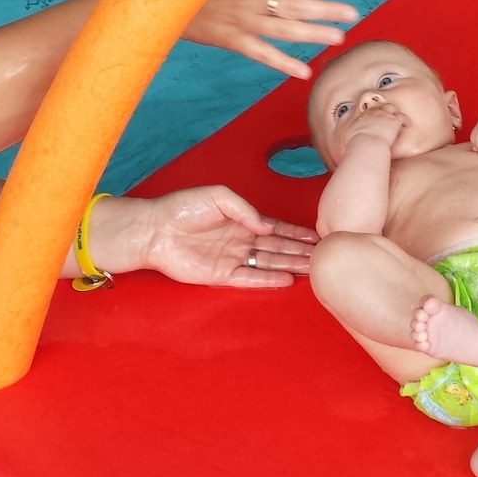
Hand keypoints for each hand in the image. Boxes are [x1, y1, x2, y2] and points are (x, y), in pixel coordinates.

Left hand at [114, 186, 317, 287]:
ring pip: (268, 263)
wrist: (154, 229)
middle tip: (324, 256)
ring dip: (290, 265)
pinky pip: (249, 279)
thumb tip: (267, 227)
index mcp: (241, 220)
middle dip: (300, 251)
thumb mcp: (217, 196)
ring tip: (313, 269)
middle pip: (277, 248)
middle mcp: (240, 240)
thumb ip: (245, 209)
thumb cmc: (181, 207)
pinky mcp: (220, 275)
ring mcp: (232, 258)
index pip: (276, 228)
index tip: (317, 237)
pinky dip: (267, 280)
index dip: (297, 233)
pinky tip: (287, 280)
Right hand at [184, 0, 360, 79]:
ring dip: (313, 34)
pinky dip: (282, 64)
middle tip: (352, 12)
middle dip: (326, 8)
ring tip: (338, 37)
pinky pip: (261, 54)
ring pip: (284, 30)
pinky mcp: (230, 41)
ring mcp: (241, 21)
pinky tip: (303, 72)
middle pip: (296, 4)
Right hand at [346, 102, 407, 147]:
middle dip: (383, 109)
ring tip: (397, 116)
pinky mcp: (394, 121)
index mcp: (362, 117)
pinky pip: (402, 117)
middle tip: (385, 113)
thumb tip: (350, 138)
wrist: (367, 144)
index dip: (372, 113)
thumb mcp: (350, 137)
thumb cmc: (358, 144)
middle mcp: (373, 113)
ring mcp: (384, 115)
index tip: (374, 117)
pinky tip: (407, 124)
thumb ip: (352, 135)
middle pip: (379, 106)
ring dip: (394, 112)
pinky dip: (405, 120)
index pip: (368, 111)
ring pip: (391, 108)